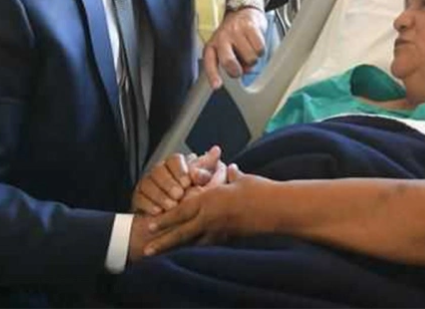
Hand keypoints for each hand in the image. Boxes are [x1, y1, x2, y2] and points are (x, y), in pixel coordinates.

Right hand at [132, 146, 225, 214]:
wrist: (176, 222)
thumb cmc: (192, 199)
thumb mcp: (203, 184)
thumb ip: (206, 169)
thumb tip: (216, 150)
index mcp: (176, 165)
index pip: (175, 159)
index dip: (180, 170)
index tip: (188, 182)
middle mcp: (160, 171)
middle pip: (159, 170)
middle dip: (169, 184)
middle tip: (179, 195)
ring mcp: (148, 183)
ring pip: (148, 183)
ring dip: (160, 195)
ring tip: (171, 206)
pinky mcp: (139, 196)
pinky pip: (139, 197)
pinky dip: (148, 204)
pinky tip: (158, 211)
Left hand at [141, 164, 264, 255]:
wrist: (277, 208)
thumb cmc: (259, 190)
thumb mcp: (242, 179)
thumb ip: (232, 176)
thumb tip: (231, 169)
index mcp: (210, 200)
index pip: (181, 210)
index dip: (165, 218)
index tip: (151, 225)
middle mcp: (211, 217)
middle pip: (182, 232)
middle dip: (164, 241)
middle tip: (147, 249)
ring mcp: (220, 230)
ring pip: (193, 242)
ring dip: (179, 249)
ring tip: (166, 255)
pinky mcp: (230, 238)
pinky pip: (210, 244)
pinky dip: (200, 248)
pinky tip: (195, 252)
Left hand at [202, 3, 267, 88]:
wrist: (242, 10)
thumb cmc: (233, 33)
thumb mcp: (225, 47)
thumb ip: (232, 61)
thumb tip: (244, 71)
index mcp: (213, 45)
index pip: (210, 62)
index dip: (213, 75)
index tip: (217, 86)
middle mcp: (222, 38)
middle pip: (229, 62)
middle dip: (238, 70)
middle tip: (242, 68)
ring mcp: (236, 31)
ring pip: (250, 58)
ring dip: (253, 58)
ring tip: (249, 49)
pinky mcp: (250, 27)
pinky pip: (259, 49)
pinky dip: (261, 50)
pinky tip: (255, 43)